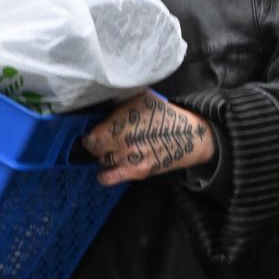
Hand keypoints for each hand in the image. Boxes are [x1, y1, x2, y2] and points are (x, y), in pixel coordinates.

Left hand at [80, 91, 214, 185]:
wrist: (188, 136)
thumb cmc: (163, 115)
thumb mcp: (140, 99)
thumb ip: (119, 106)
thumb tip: (101, 111)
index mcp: (121, 121)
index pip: (91, 136)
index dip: (89, 135)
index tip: (92, 133)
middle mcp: (122, 140)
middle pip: (94, 149)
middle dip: (95, 145)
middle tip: (101, 141)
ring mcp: (128, 158)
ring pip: (101, 161)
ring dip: (104, 156)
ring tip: (112, 151)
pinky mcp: (136, 172)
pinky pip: (109, 178)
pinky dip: (104, 174)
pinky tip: (110, 167)